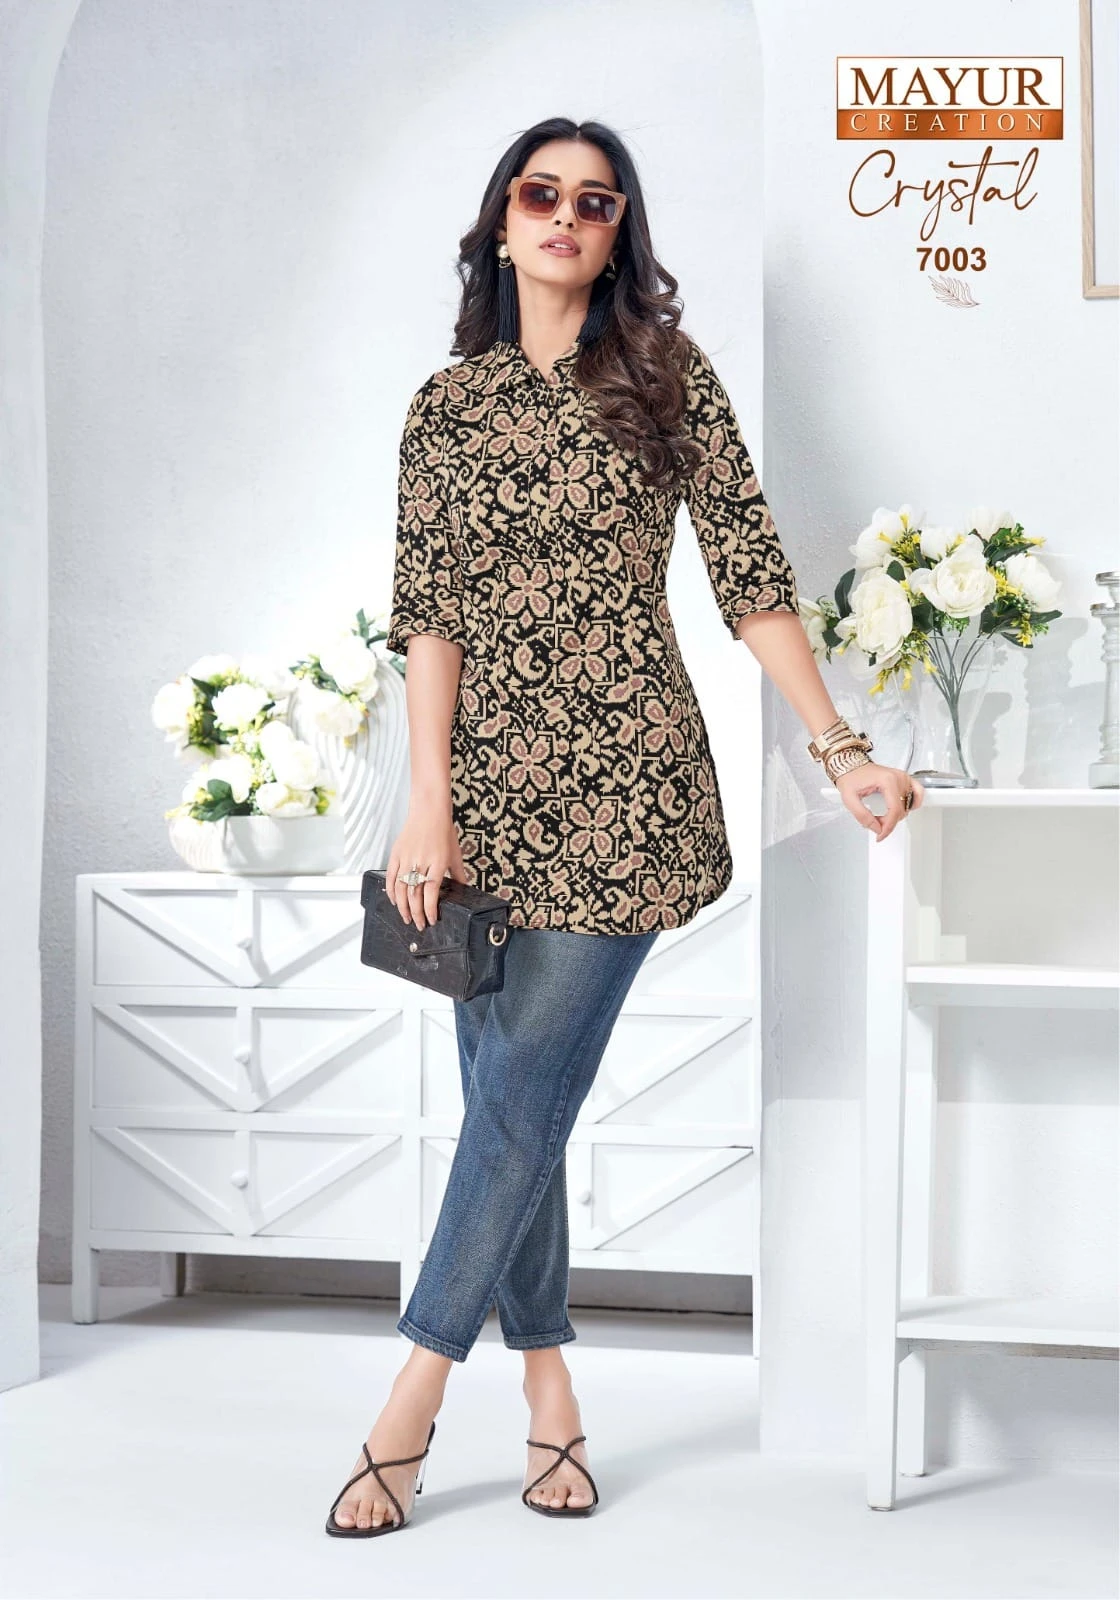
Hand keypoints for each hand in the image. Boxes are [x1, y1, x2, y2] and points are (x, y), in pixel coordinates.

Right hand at [386, 804, 469, 929]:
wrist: (429, 811)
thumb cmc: (443, 831)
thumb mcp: (455, 854)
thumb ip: (459, 874)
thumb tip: (464, 890)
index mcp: (438, 863)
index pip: (432, 892)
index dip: (430, 909)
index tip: (431, 920)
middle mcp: (421, 862)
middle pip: (415, 894)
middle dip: (417, 913)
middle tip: (419, 925)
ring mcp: (407, 858)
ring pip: (401, 888)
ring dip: (403, 907)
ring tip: (407, 918)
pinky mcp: (396, 854)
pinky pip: (391, 876)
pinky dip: (391, 891)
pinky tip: (394, 901)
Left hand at [833, 762, 923, 842]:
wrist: (850, 765)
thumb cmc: (850, 776)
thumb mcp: (849, 799)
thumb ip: (862, 816)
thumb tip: (877, 828)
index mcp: (887, 780)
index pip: (894, 811)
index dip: (888, 827)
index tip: (880, 835)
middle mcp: (898, 778)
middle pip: (901, 810)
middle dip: (888, 822)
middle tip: (874, 822)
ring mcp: (903, 777)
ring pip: (908, 805)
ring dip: (897, 815)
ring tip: (883, 816)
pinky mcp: (904, 778)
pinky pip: (917, 792)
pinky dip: (913, 803)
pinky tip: (904, 809)